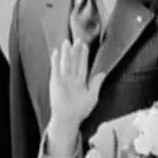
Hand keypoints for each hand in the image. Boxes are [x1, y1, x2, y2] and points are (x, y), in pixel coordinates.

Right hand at [46, 39, 103, 153]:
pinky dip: (55, 61)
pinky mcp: (55, 83)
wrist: (68, 119)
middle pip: (74, 61)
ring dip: (66, 53)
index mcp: (81, 81)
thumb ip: (96, 83)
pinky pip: (55, 70)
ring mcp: (63, 80)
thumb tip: (103, 73)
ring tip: (67, 42)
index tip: (85, 45)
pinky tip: (56, 52)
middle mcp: (72, 79)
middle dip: (76, 50)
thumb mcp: (93, 96)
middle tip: (78, 39)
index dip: (84, 55)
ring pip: (65, 63)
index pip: (83, 65)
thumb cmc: (80, 110)